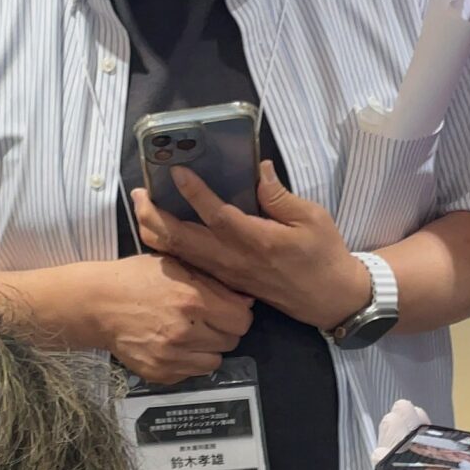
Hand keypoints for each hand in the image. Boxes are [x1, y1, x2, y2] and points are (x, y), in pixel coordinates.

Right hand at [86, 253, 252, 384]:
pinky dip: (189, 361)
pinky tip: (174, 345)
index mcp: (193, 300)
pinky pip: (192, 373)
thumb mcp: (176, 266)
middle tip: (206, 320)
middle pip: (232, 341)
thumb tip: (247, 300)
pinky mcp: (160, 373)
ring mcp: (172, 357)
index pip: (242, 320)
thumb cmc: (138, 278)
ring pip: (215, 361)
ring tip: (191, 334)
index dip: (237, 313)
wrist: (97, 304)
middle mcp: (186, 332)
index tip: (226, 309)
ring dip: (208, 348)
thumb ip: (213, 281)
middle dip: (224, 330)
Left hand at [134, 162, 371, 332]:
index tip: (177, 172)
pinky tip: (160, 234)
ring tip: (141, 209)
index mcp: (258, 241)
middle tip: (139, 193)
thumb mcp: (313, 218)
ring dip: (158, 233)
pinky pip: (192, 265)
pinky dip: (171, 250)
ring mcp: (229, 274)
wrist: (330, 298)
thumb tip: (260, 170)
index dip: (195, 194)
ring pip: (184, 255)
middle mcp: (236, 260)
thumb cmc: (324, 256)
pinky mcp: (228, 282)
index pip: (218, 216)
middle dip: (157, 216)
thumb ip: (280, 196)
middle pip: (186, 240)